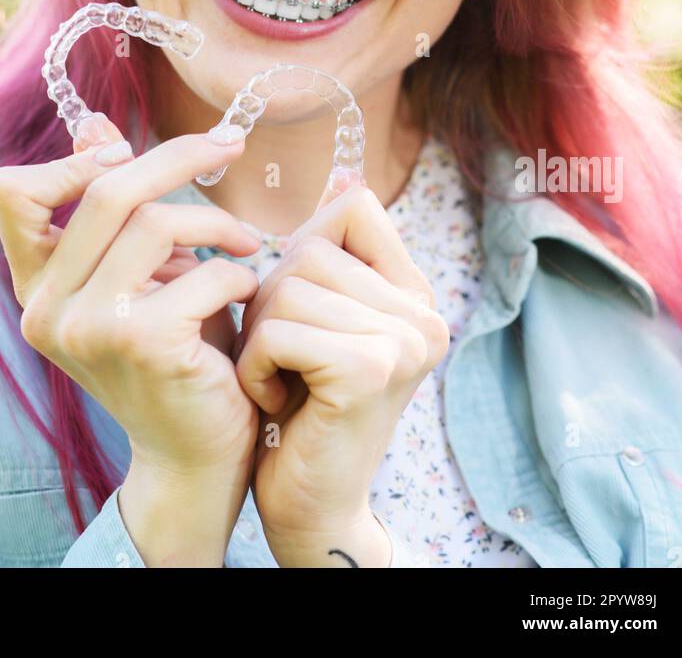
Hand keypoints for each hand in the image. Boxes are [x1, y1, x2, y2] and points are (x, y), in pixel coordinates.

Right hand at [0, 119, 262, 490]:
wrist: (197, 455)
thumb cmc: (176, 352)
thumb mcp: (138, 273)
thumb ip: (114, 209)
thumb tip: (93, 121)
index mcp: (37, 287)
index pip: (12, 193)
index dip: (71, 161)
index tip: (130, 150)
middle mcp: (47, 309)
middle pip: (106, 190)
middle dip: (179, 157)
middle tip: (230, 145)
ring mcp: (88, 329)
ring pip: (155, 223)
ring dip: (217, 224)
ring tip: (249, 244)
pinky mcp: (141, 345)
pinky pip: (201, 272)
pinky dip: (238, 274)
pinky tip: (249, 293)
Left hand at [234, 177, 449, 566]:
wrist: (309, 506)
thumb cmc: (298, 404)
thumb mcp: (314, 316)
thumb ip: (329, 252)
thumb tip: (345, 175)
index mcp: (414, 294)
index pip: (355, 207)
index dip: (305, 248)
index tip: (304, 312)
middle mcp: (423, 314)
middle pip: (309, 249)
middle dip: (272, 303)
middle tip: (285, 361)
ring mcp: (403, 341)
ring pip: (288, 287)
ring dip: (260, 339)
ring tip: (280, 380)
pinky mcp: (370, 369)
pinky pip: (279, 330)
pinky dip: (258, 367)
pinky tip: (277, 402)